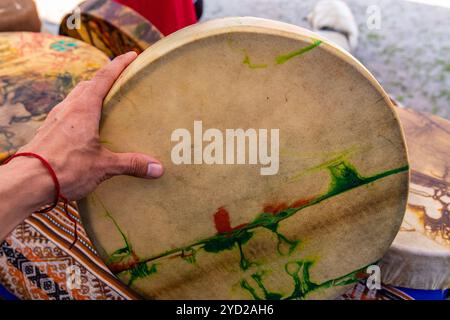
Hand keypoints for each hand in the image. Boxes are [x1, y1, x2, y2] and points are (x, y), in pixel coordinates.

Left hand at [11, 52, 163, 202]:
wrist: (27, 181)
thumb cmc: (66, 168)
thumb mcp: (103, 166)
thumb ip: (131, 164)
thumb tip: (157, 168)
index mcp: (84, 109)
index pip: (104, 78)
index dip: (119, 64)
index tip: (132, 55)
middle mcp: (68, 108)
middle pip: (88, 85)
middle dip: (104, 79)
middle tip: (120, 81)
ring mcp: (55, 119)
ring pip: (75, 98)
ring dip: (90, 95)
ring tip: (104, 104)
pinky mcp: (47, 131)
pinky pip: (67, 113)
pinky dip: (79, 111)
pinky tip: (85, 127)